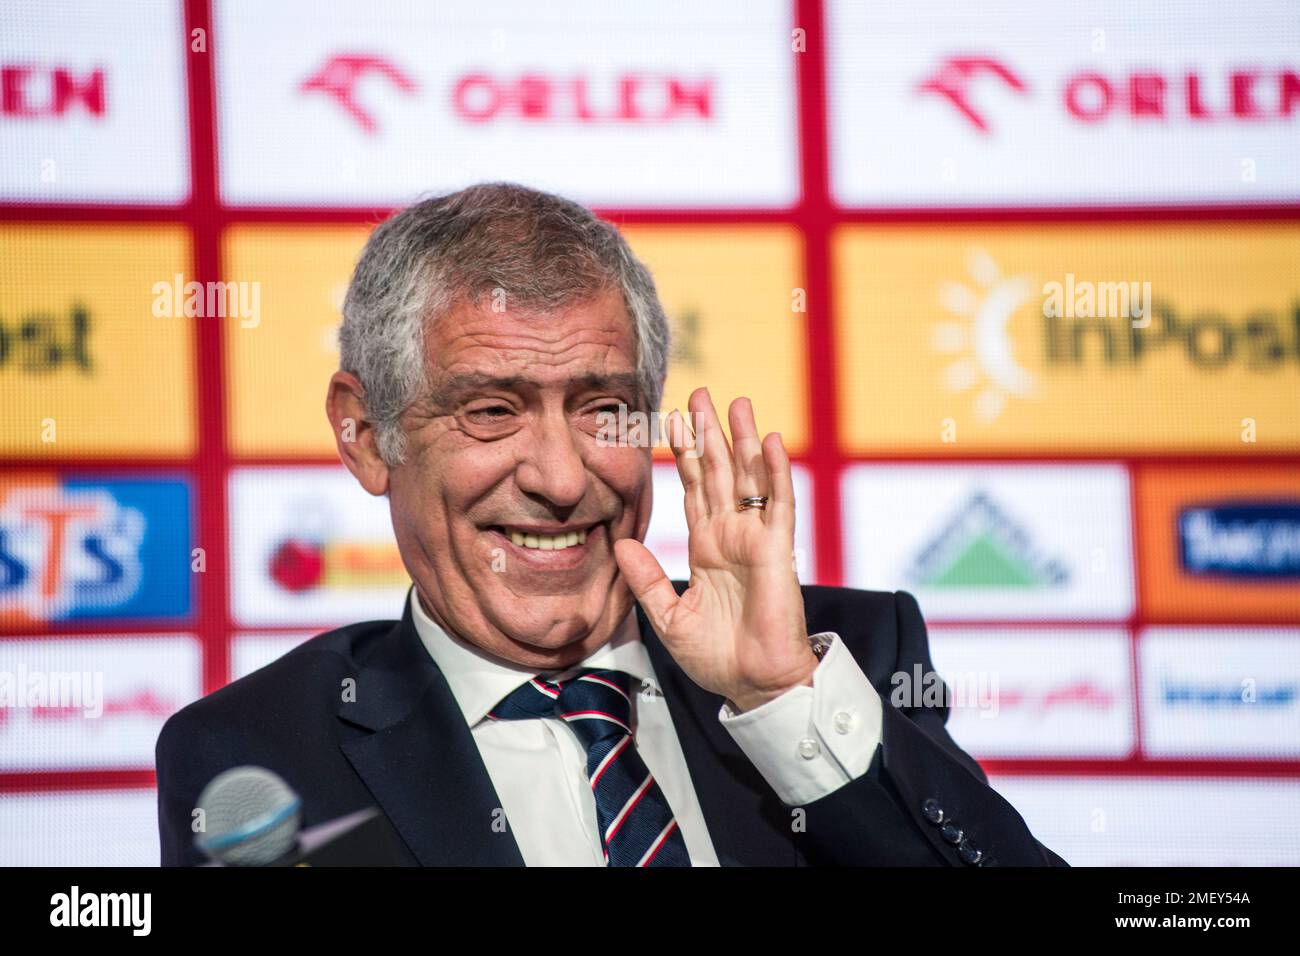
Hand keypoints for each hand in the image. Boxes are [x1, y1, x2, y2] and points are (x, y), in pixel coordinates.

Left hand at [614, 387, 815, 712]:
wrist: (753, 685)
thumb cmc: (717, 656)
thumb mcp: (667, 616)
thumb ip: (646, 580)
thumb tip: (621, 544)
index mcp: (706, 546)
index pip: (692, 489)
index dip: (683, 455)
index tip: (673, 420)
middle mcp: (730, 535)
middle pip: (718, 471)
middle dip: (709, 433)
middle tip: (700, 393)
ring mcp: (755, 538)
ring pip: (749, 477)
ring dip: (744, 439)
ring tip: (736, 401)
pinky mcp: (777, 550)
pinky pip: (778, 504)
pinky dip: (776, 472)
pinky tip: (772, 440)